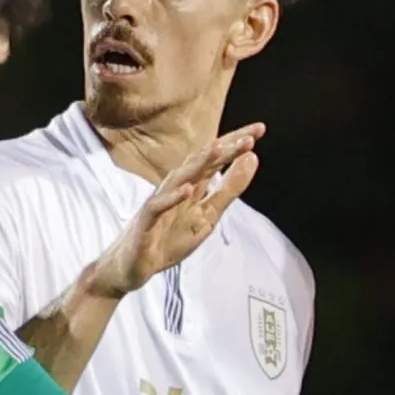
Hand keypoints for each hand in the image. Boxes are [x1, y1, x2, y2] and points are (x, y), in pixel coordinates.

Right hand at [83, 125, 262, 298]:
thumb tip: (252, 158)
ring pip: (180, 178)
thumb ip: (229, 189)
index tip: (260, 130)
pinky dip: (172, 198)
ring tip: (220, 149)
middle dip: (225, 147)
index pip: (216, 159)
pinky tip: (187, 190)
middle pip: (201, 162)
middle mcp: (176, 187)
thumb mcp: (208, 214)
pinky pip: (158, 207)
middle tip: (250, 136)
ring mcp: (160, 202)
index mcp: (193, 184)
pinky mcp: (146, 221)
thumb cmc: (169, 238)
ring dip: (199, 164)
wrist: (134, 265)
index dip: (236, 144)